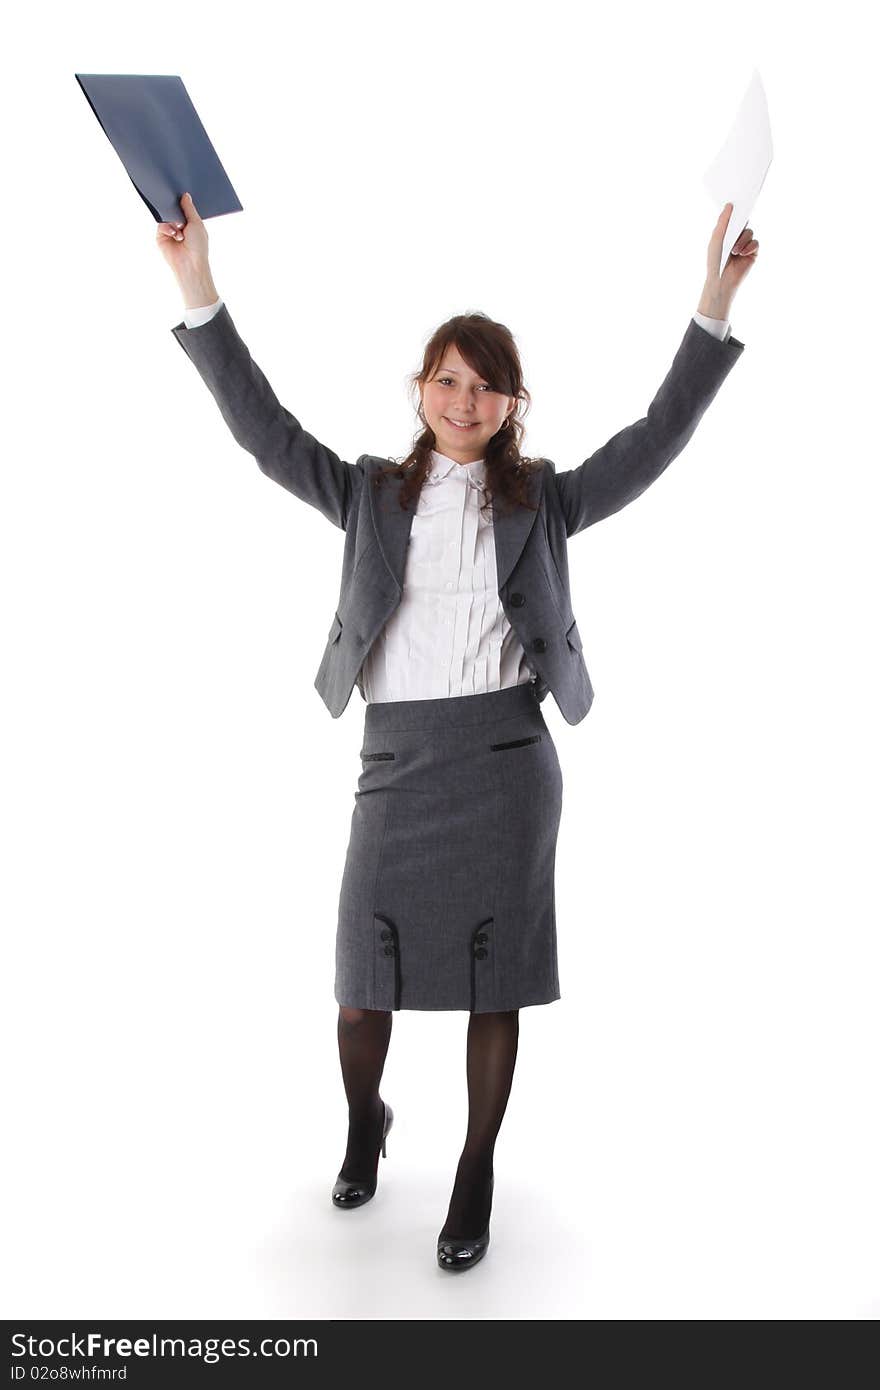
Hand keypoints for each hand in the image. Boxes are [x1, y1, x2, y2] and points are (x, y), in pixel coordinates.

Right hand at [155, 192, 213, 295]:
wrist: (190, 263)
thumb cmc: (198, 246)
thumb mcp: (196, 223)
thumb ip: (189, 208)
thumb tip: (185, 195)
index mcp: (191, 223)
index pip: (184, 208)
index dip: (182, 201)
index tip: (181, 190)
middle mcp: (180, 226)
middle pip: (173, 210)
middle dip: (175, 206)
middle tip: (176, 200)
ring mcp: (170, 231)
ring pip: (166, 216)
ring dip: (174, 219)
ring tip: (181, 227)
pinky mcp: (161, 237)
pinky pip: (161, 225)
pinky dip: (168, 227)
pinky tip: (176, 234)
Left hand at [698, 202, 758, 318]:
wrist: (721, 280)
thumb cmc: (715, 261)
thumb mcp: (717, 239)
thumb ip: (723, 222)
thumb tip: (729, 205)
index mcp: (726, 232)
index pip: (734, 217)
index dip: (737, 210)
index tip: (739, 200)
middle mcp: (736, 237)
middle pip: (744, 222)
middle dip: (742, 221)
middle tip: (742, 217)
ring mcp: (745, 244)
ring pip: (749, 232)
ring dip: (742, 240)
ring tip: (734, 250)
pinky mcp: (752, 253)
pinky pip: (755, 243)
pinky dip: (749, 247)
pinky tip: (742, 254)